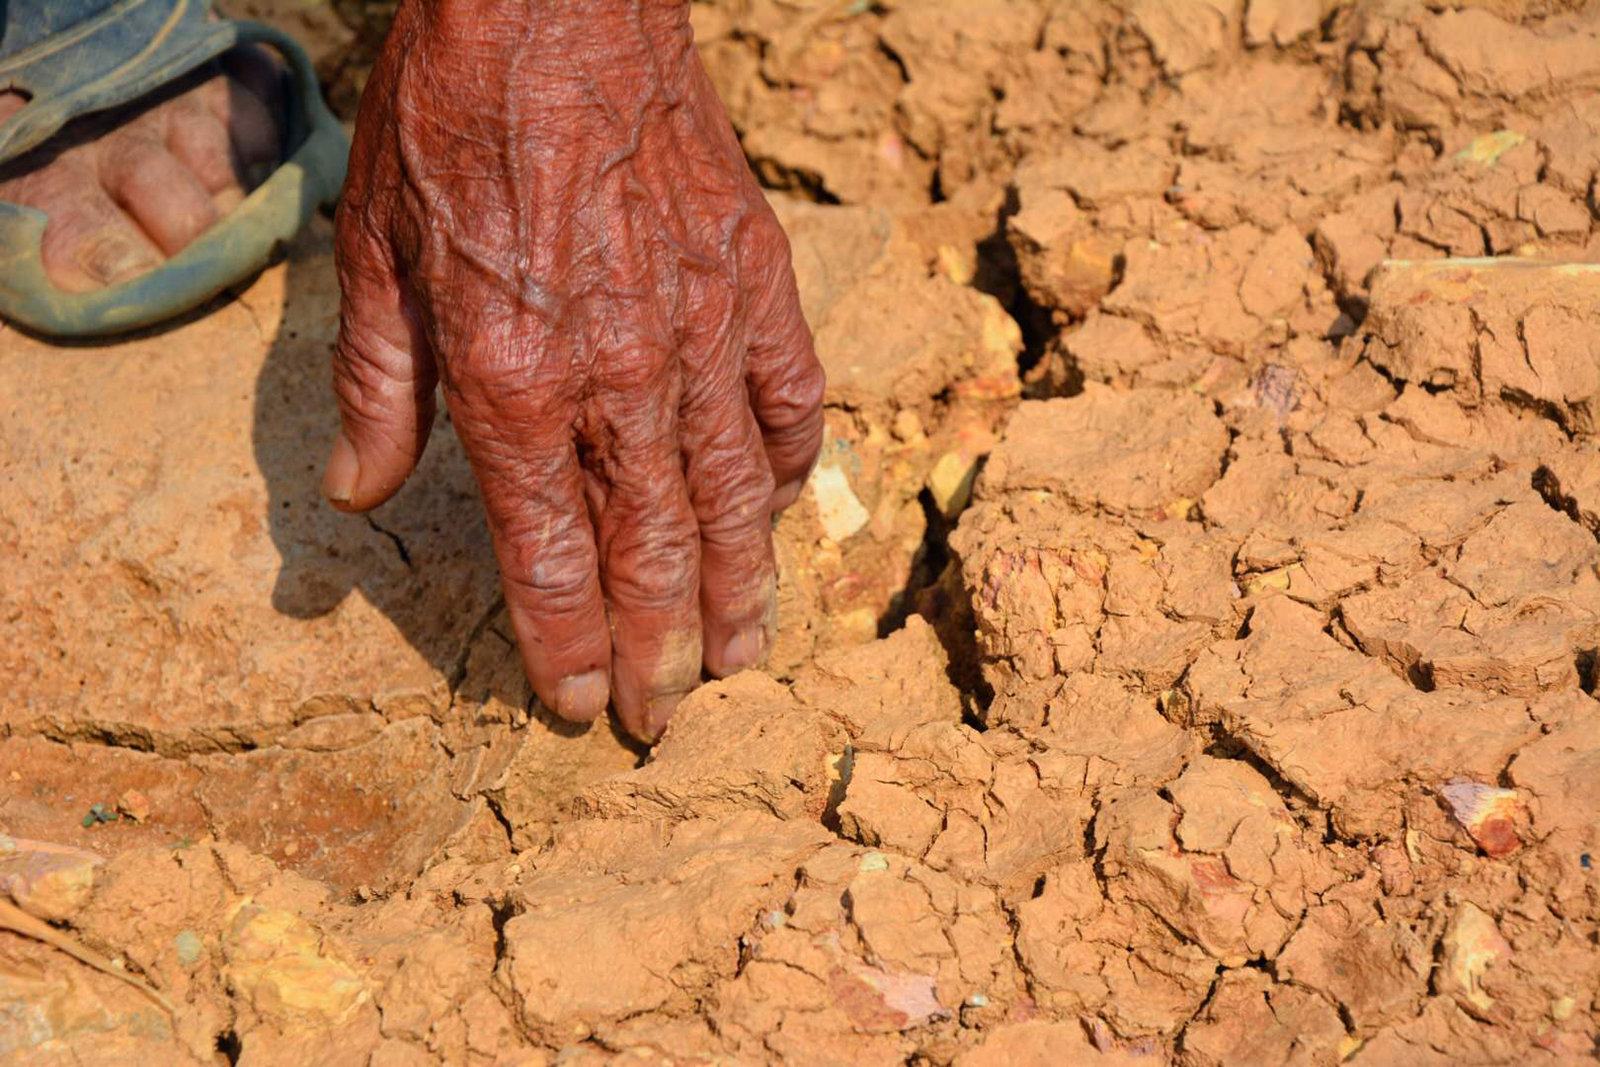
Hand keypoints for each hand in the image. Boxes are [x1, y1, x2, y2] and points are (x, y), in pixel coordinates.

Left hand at [323, 0, 824, 739]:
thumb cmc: (452, 117)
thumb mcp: (374, 249)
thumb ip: (375, 387)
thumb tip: (355, 494)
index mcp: (512, 379)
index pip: (550, 553)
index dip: (566, 643)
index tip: (583, 705)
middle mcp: (618, 375)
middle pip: (651, 549)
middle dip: (659, 648)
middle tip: (668, 717)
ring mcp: (702, 331)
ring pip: (736, 498)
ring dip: (742, 589)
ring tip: (747, 658)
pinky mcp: (756, 283)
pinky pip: (790, 400)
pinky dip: (790, 468)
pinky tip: (782, 512)